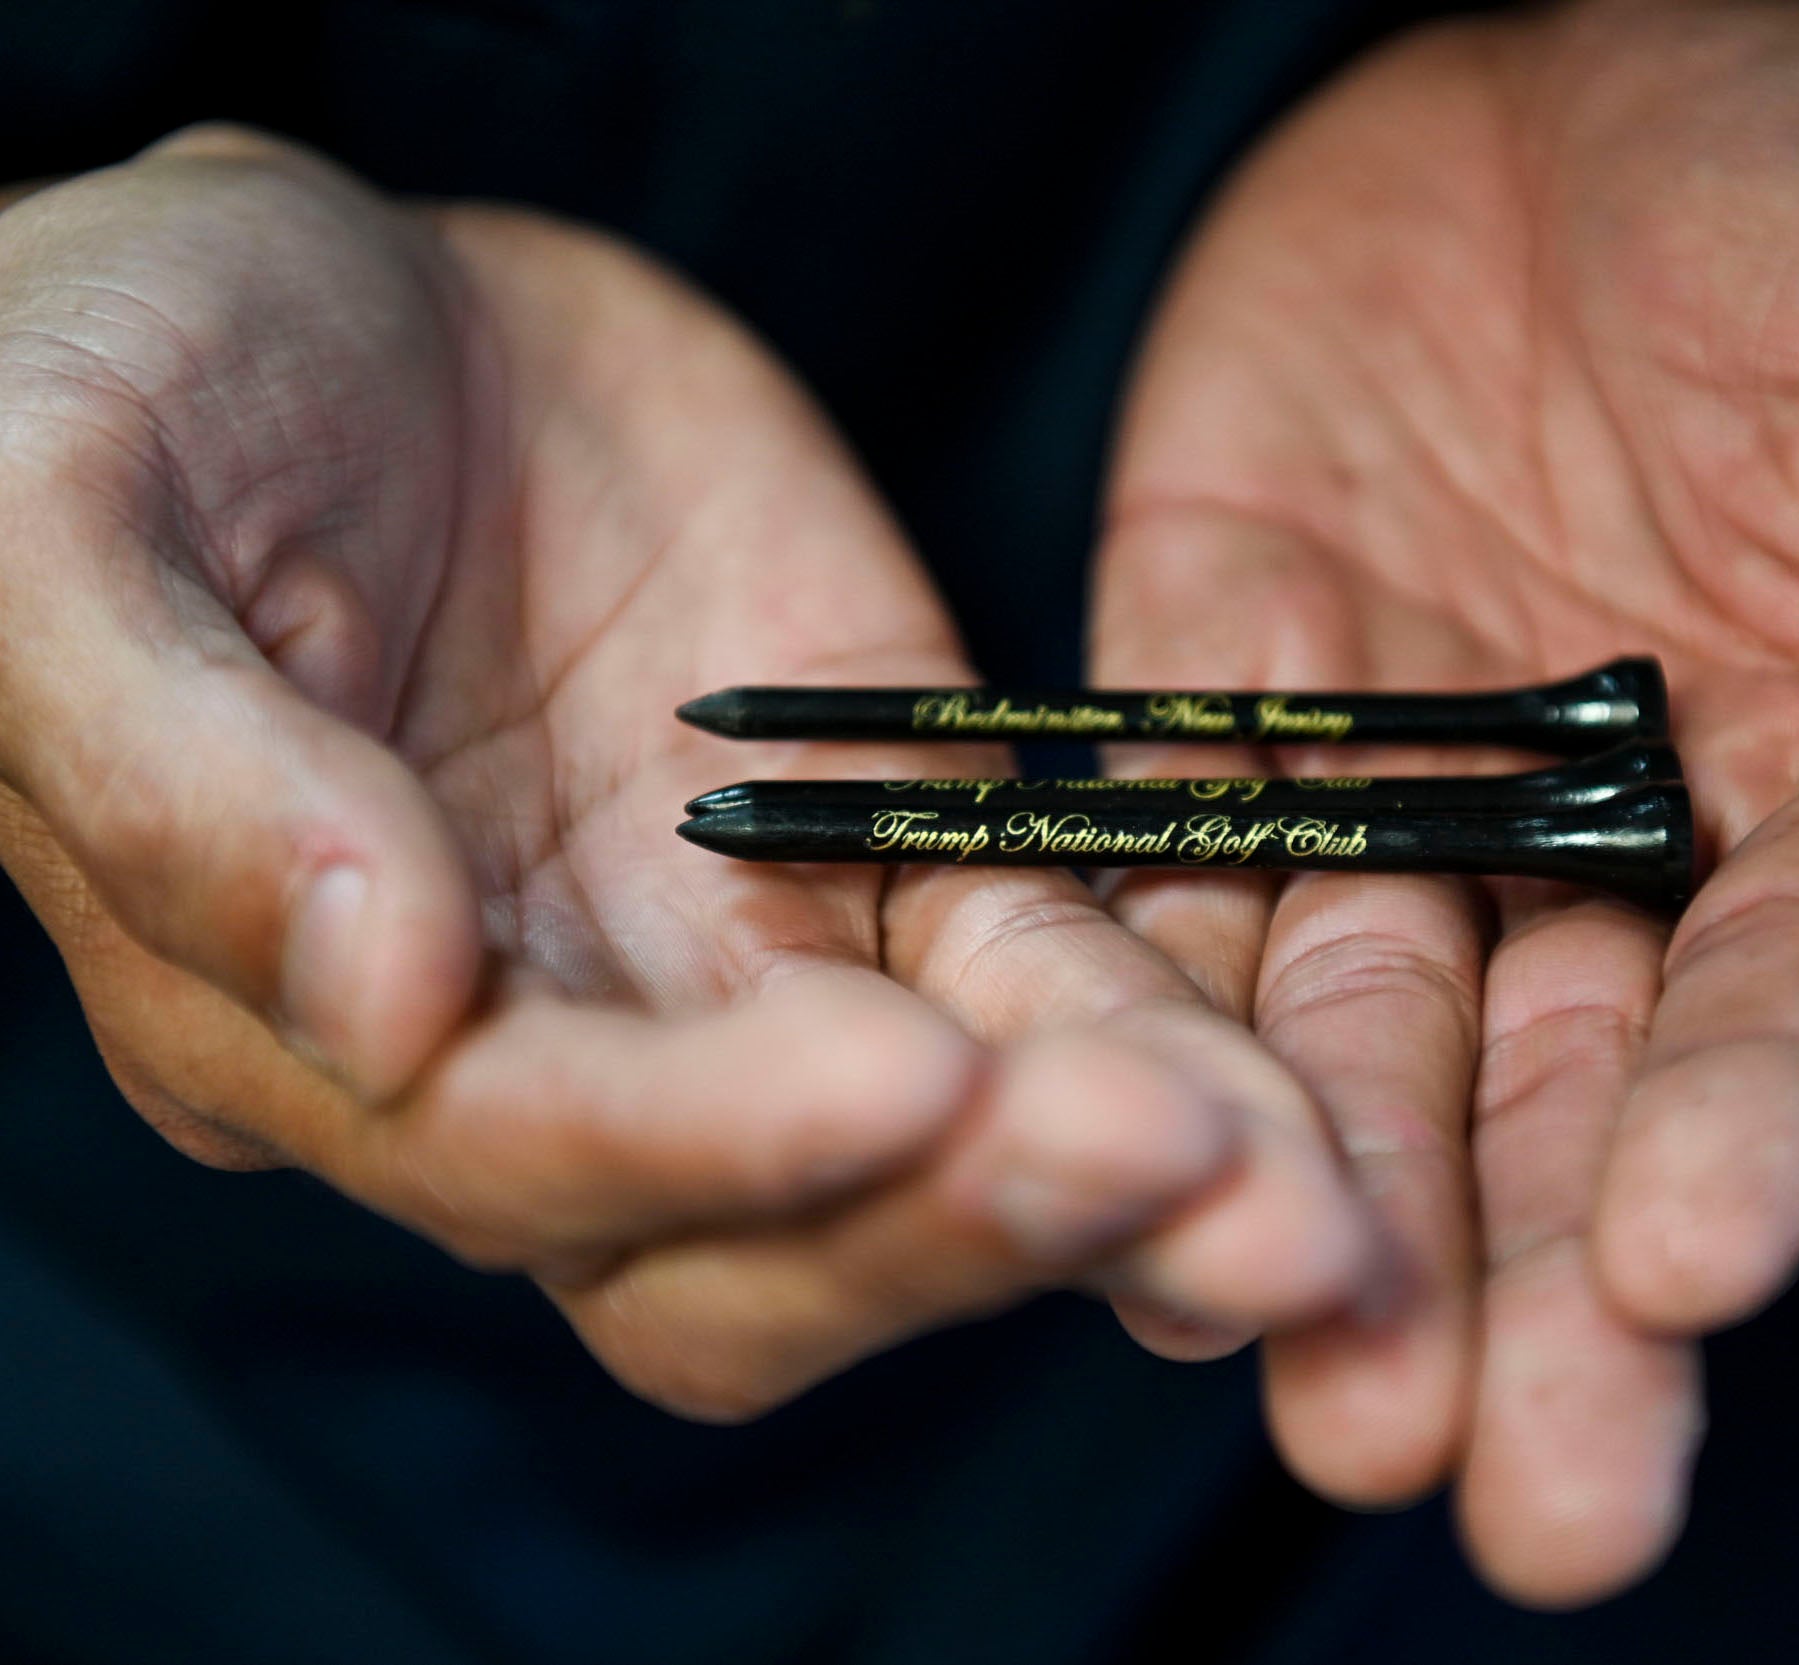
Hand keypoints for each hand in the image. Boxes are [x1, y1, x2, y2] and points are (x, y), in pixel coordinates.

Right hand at [0, 128, 1384, 1420]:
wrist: (324, 300)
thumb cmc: (127, 390)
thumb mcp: (62, 541)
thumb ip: (193, 790)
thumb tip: (373, 990)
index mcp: (324, 1026)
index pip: (535, 1157)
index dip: (712, 1144)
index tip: (897, 1084)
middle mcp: (561, 1049)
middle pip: (769, 1240)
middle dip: (975, 1225)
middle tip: (1195, 1193)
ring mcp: (743, 964)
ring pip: (951, 1140)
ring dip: (1132, 1172)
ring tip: (1308, 1197)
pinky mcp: (891, 845)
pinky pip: (1047, 969)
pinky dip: (1166, 1028)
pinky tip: (1292, 1077)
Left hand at [1092, 0, 1798, 1602]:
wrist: (1624, 56)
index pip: (1773, 1026)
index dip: (1736, 1147)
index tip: (1687, 1273)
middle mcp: (1583, 857)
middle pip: (1537, 1106)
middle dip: (1496, 1287)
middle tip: (1451, 1479)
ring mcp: (1386, 789)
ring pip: (1330, 1033)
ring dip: (1291, 1199)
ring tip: (1255, 1367)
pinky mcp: (1208, 700)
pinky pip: (1149, 869)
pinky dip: (1109, 993)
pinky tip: (1070, 1134)